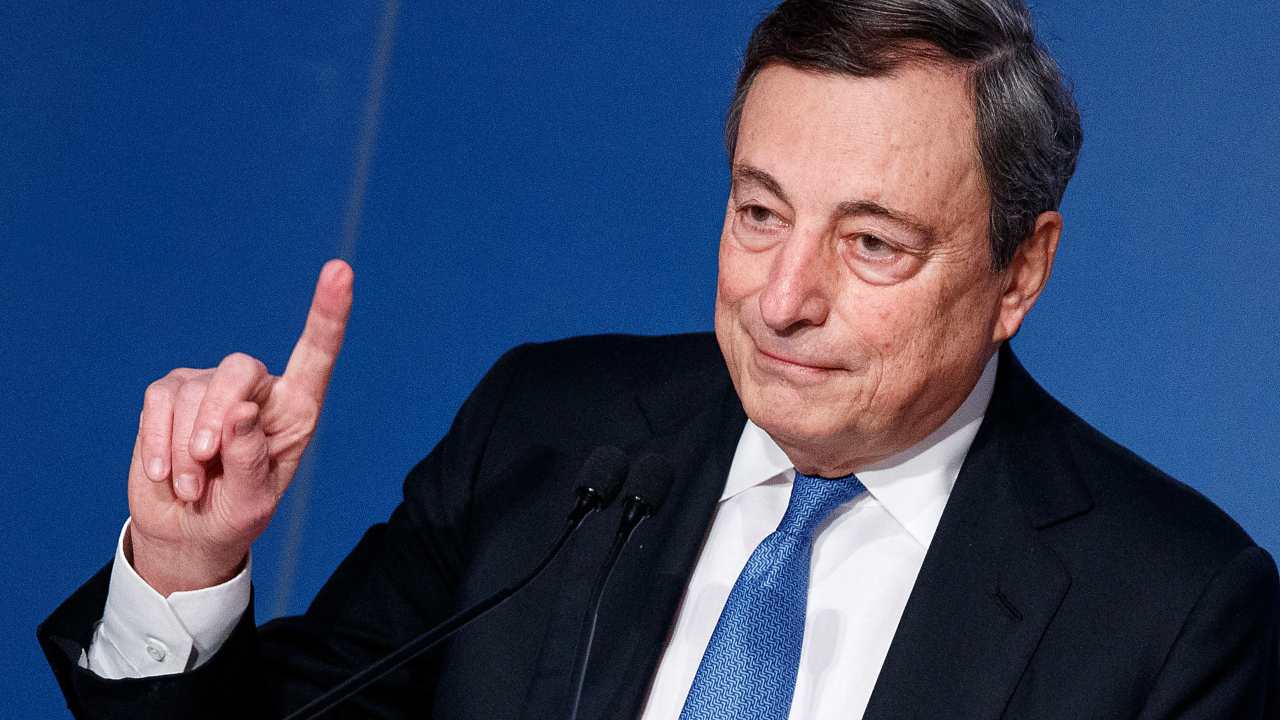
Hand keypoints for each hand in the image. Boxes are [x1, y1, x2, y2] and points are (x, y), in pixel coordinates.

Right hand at [126, 260, 353, 595]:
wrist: (187, 529)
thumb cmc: (235, 513)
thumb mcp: (252, 500)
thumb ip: (250, 459)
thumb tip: (239, 412)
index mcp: (296, 408)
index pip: (316, 353)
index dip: (328, 313)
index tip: (341, 270)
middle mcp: (258, 388)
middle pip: (239, 369)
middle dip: (217, 414)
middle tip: (206, 460)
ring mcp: (211, 385)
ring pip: (193, 394)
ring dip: (185, 451)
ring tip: (193, 489)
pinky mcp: (170, 394)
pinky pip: (158, 404)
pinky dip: (157, 443)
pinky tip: (165, 475)